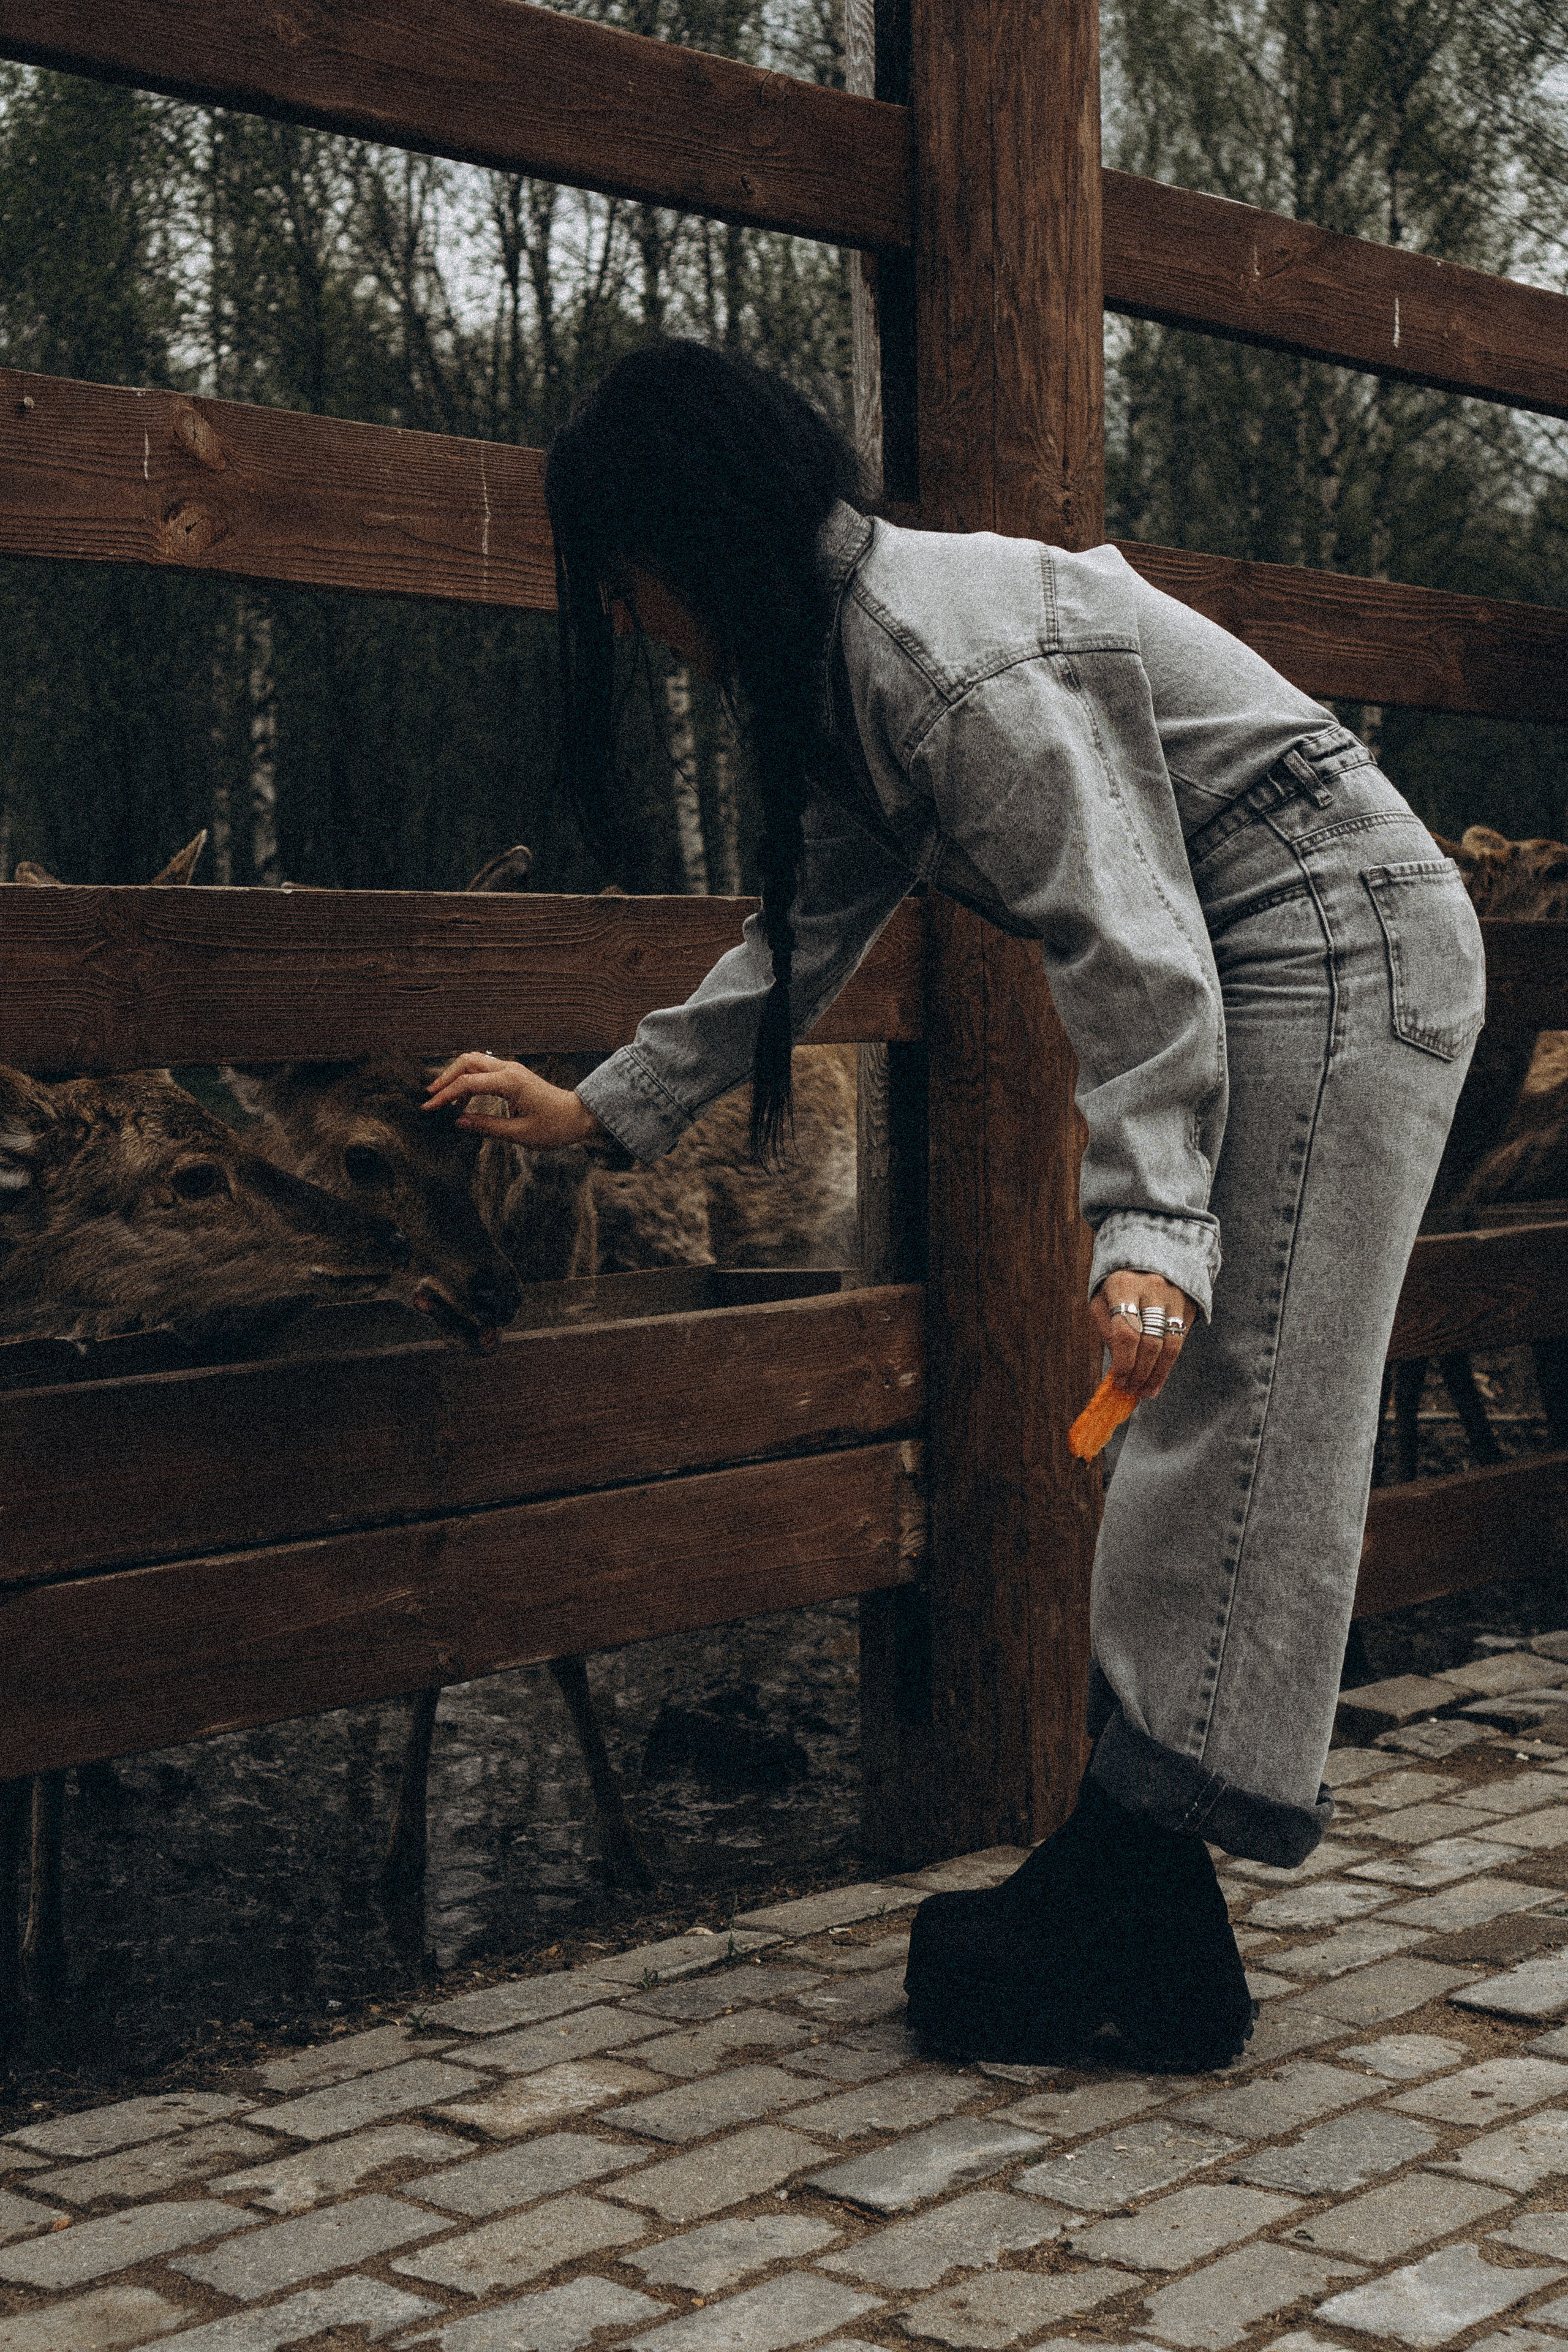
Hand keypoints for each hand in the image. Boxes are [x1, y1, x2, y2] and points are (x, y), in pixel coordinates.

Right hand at [423, 1053, 604, 1147]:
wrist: (579, 1116)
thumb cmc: (555, 1127)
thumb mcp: (520, 1134)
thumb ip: (487, 1127)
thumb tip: (458, 1122)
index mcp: (510, 1083)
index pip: (467, 1083)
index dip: (445, 1095)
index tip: (428, 1108)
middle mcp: (509, 1069)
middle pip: (466, 1061)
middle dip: (445, 1077)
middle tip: (430, 1097)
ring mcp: (511, 1069)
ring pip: (474, 1062)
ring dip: (456, 1077)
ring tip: (444, 1101)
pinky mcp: (513, 1074)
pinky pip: (484, 1071)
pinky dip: (469, 1081)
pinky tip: (464, 1103)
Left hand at [1090, 1271, 1194, 1399]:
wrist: (1154, 1251)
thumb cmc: (1120, 1282)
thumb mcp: (1103, 1297)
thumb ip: (1107, 1328)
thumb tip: (1118, 1364)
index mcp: (1125, 1286)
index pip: (1127, 1333)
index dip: (1123, 1363)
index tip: (1118, 1380)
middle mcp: (1153, 1289)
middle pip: (1150, 1343)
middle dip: (1139, 1373)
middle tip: (1130, 1390)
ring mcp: (1175, 1297)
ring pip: (1170, 1347)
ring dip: (1157, 1375)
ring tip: (1145, 1392)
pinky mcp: (1190, 1305)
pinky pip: (1180, 1342)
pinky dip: (1167, 1366)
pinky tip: (1157, 1379)